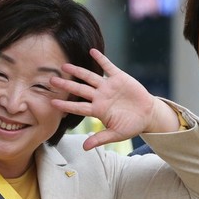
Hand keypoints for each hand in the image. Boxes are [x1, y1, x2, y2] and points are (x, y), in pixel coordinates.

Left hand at [50, 48, 178, 149]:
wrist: (148, 115)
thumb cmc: (131, 125)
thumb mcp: (116, 134)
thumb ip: (101, 139)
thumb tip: (85, 147)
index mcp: (98, 110)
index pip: (78, 107)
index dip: (66, 105)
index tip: (52, 103)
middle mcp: (100, 96)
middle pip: (79, 89)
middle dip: (66, 85)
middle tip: (51, 80)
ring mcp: (108, 86)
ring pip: (90, 77)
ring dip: (78, 71)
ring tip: (65, 65)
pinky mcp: (119, 78)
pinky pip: (108, 66)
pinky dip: (101, 59)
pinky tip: (92, 51)